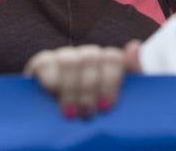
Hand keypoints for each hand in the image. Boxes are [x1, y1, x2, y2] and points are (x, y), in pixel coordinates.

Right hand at [24, 40, 140, 118]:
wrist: (61, 129)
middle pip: (91, 57)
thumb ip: (134, 72)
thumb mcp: (118, 101)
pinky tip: (53, 93)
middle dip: (89, 89)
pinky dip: (51, 78)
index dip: (110, 81)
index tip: (106, 106)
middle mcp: (86, 56)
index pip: (112, 57)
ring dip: (71, 88)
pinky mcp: (41, 63)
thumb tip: (134, 46)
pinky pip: (45, 61)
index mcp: (106, 63)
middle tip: (87, 114)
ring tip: (71, 112)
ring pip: (70, 60)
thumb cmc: (96, 117)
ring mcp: (63, 57)